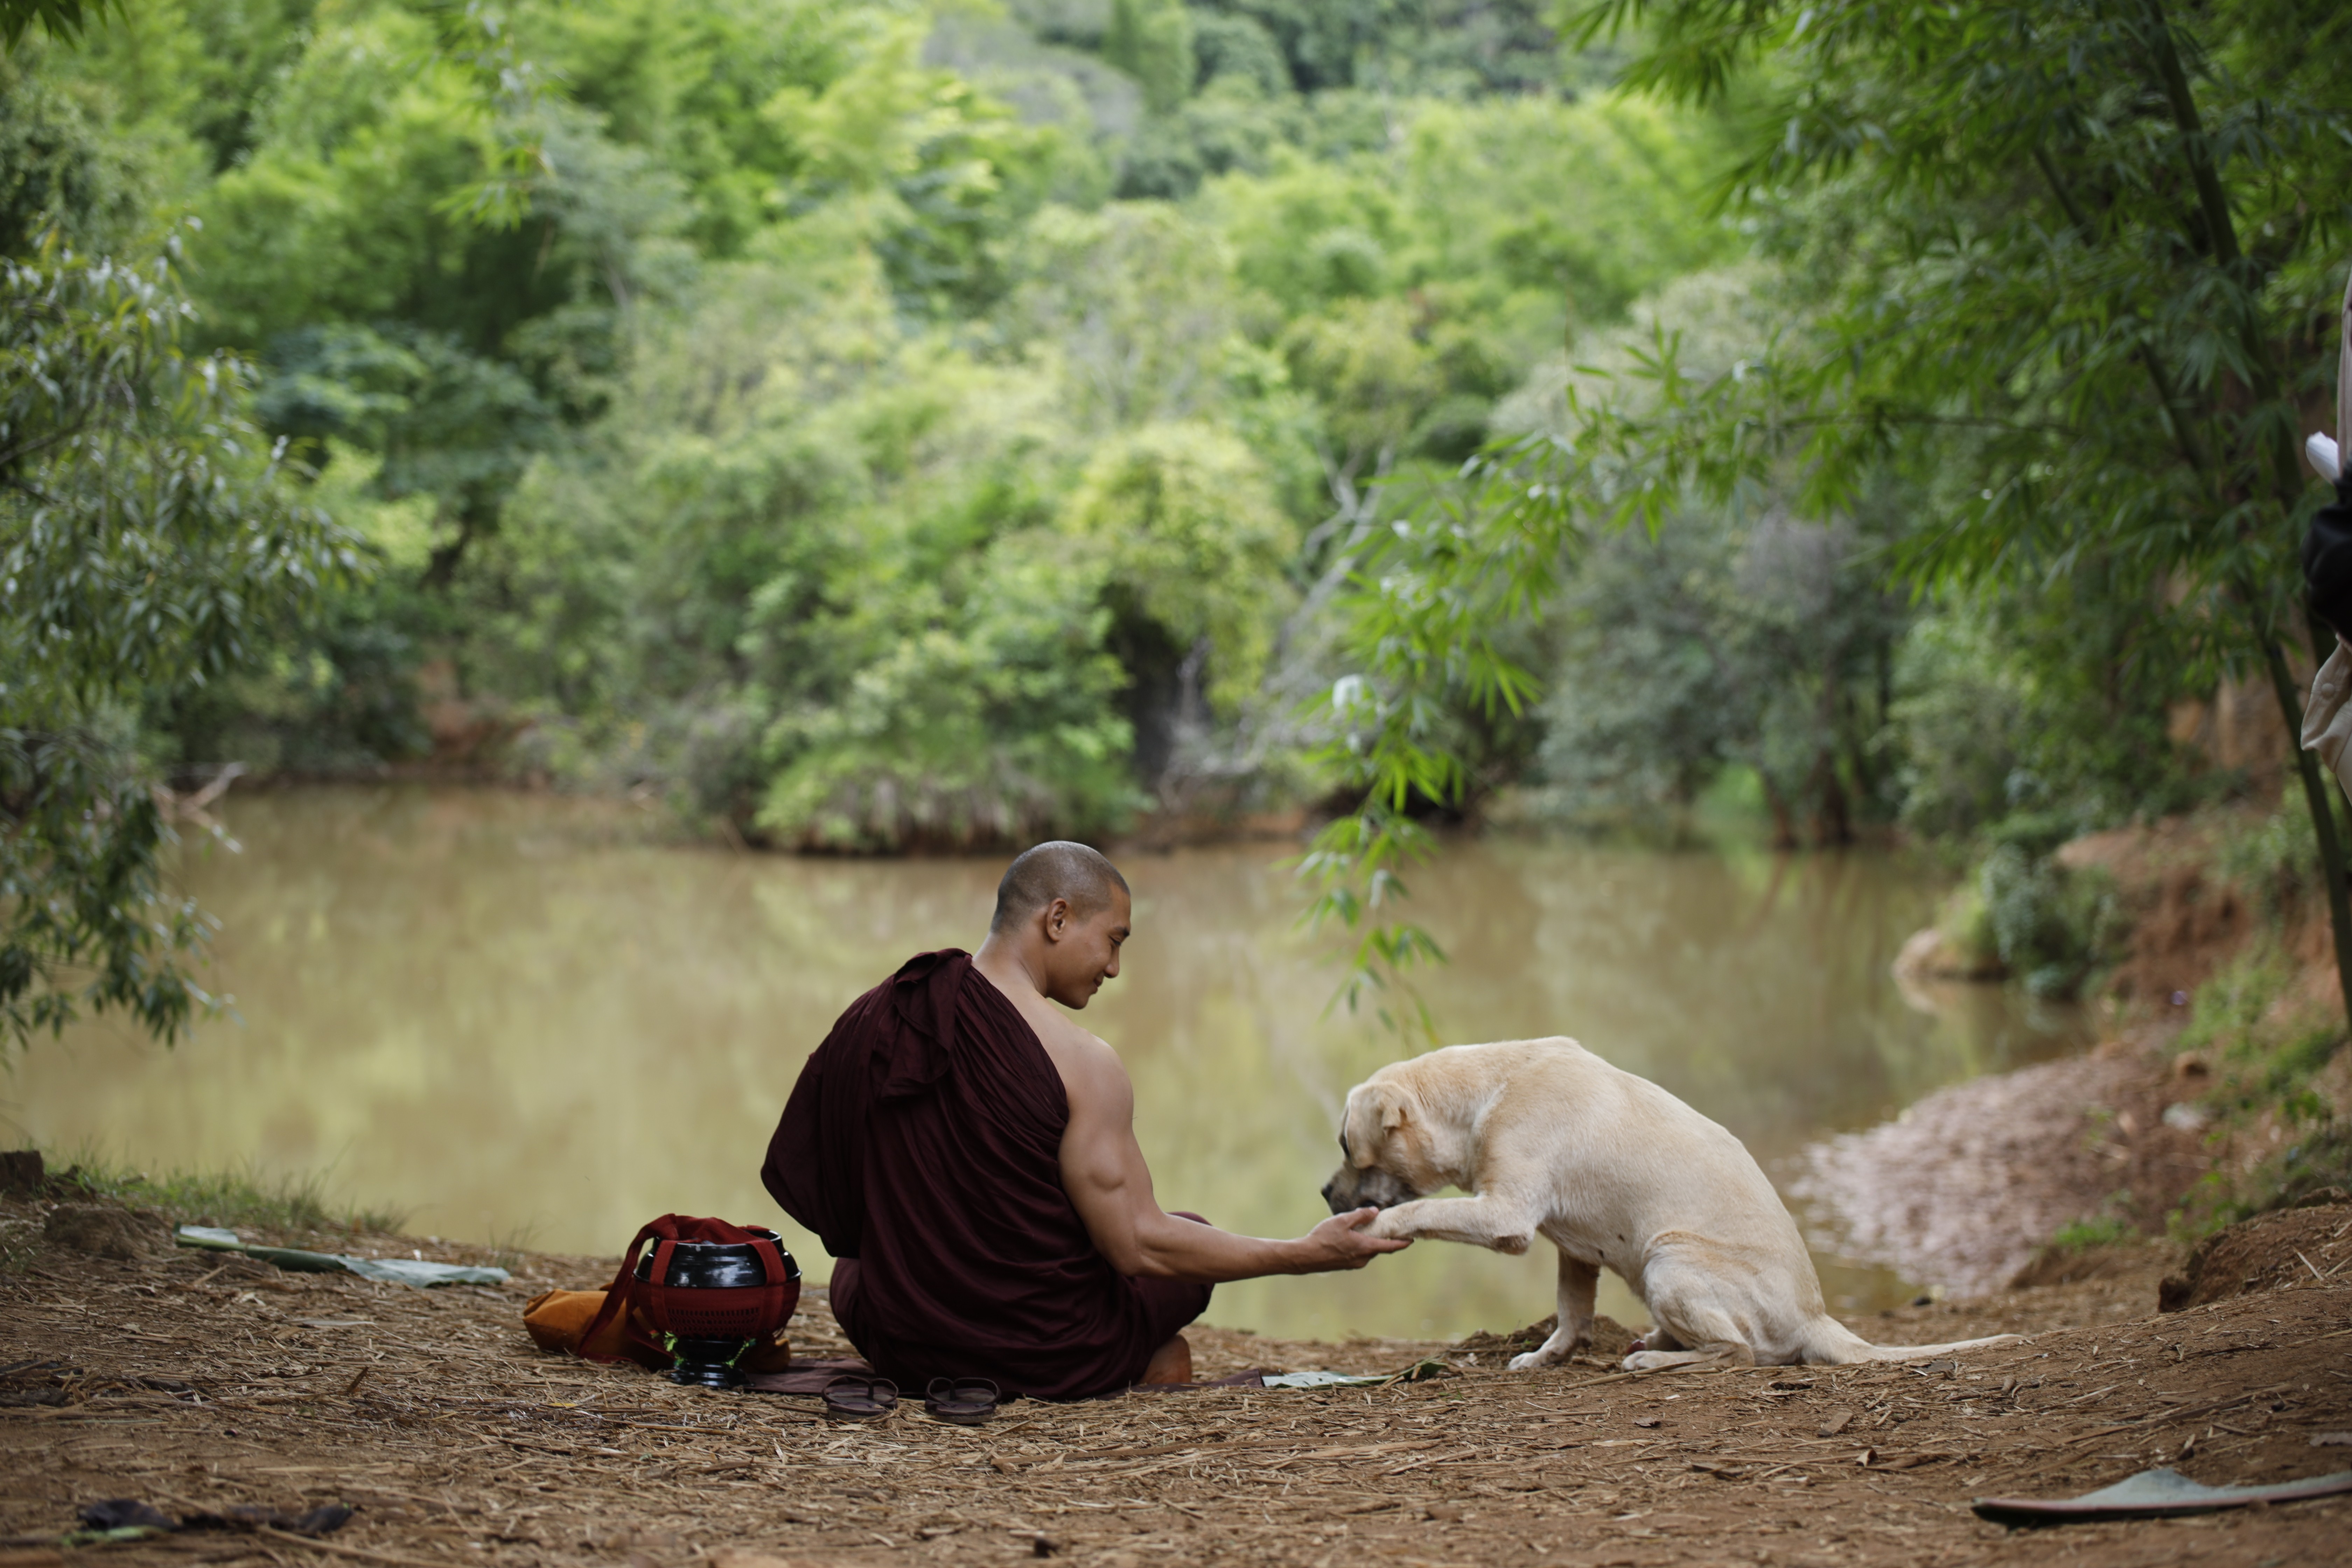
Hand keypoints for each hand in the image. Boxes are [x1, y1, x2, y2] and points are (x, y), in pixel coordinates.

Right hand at [1293, 1207, 1411, 1272]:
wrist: (1306, 1256)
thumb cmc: (1323, 1237)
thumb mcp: (1342, 1221)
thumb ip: (1360, 1216)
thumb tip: (1375, 1211)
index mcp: (1365, 1247)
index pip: (1390, 1247)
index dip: (1402, 1243)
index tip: (1411, 1240)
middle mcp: (1362, 1258)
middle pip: (1378, 1248)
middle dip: (1383, 1239)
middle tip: (1386, 1228)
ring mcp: (1354, 1264)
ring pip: (1368, 1251)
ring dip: (1370, 1242)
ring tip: (1364, 1230)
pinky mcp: (1346, 1265)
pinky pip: (1359, 1255)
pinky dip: (1360, 1246)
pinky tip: (1350, 1238)